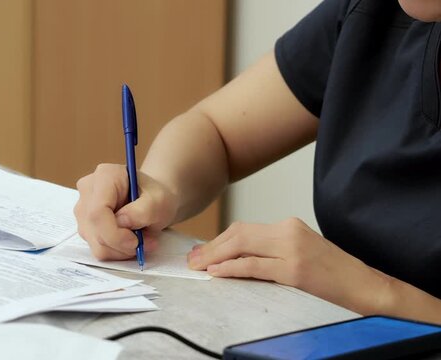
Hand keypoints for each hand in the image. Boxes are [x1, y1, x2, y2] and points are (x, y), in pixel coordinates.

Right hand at [74, 163, 177, 260]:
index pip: (98, 211)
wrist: (152, 201)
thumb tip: (122, 223)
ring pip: (96, 243)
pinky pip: (98, 248)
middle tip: (147, 242)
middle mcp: (88, 191)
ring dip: (121, 249)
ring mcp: (83, 210)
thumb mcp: (160, 201)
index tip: (135, 242)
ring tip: (142, 240)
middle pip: (95, 229)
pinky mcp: (85, 226)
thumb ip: (143, 211)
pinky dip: (117, 251)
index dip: (114, 233)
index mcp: (105, 176)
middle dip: (122, 244)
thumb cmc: (155, 197)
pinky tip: (130, 241)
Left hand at [187, 217, 392, 314]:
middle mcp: (288, 231)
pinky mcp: (295, 270)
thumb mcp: (300, 252)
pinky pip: (255, 266)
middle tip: (192, 260)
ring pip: (242, 246)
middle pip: (238, 234)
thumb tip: (235, 256)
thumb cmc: (333, 274)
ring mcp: (292, 250)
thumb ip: (272, 250)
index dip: (218, 240)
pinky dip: (232, 267)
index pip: (243, 229)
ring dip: (215, 256)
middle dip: (211, 247)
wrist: (367, 287)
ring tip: (198, 266)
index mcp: (288, 226)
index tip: (201, 251)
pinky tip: (217, 272)